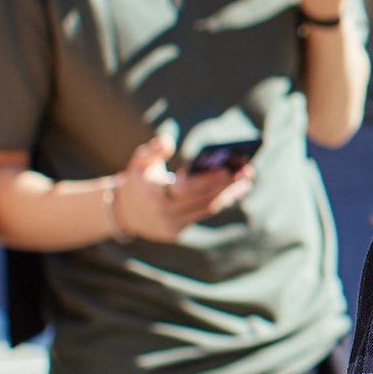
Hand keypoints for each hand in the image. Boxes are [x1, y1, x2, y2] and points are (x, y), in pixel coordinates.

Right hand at [109, 135, 253, 242]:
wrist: (124, 213)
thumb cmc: (138, 181)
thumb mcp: (139, 162)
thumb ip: (153, 150)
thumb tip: (168, 141)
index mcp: (155, 196)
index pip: (188, 189)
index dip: (209, 180)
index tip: (228, 169)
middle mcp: (165, 214)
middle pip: (203, 199)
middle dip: (227, 185)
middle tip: (248, 171)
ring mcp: (173, 226)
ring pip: (207, 209)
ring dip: (229, 195)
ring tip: (247, 180)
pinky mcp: (178, 232)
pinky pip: (202, 214)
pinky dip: (219, 201)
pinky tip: (235, 190)